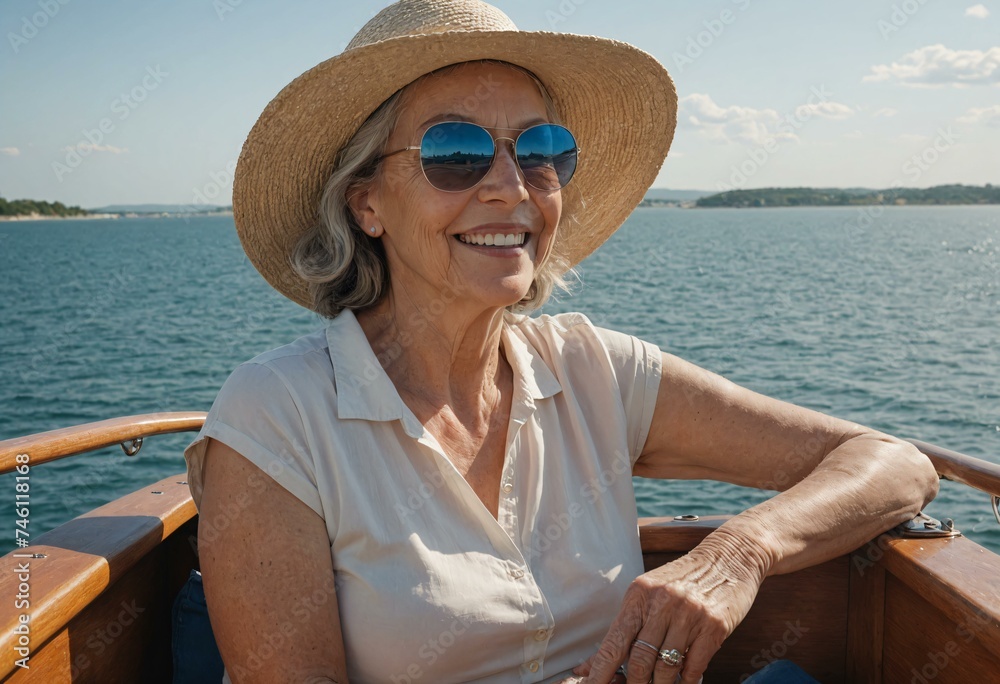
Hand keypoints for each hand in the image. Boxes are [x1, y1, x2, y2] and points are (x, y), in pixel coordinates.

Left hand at [575, 535, 768, 683]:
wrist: (728, 558)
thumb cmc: (683, 579)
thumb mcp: (650, 593)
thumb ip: (626, 627)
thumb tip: (592, 663)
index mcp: (640, 593)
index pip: (615, 641)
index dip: (601, 670)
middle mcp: (663, 603)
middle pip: (639, 659)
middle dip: (634, 683)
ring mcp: (690, 615)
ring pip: (666, 668)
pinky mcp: (714, 627)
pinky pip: (694, 667)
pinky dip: (686, 681)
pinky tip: (683, 681)